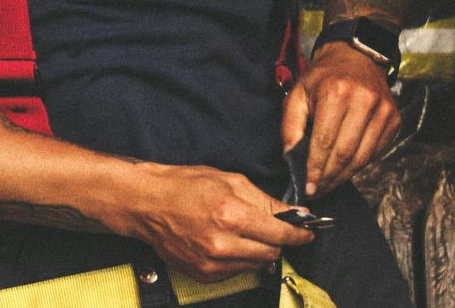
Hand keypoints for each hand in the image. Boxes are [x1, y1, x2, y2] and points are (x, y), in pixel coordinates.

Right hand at [115, 163, 316, 283]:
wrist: (146, 203)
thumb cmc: (184, 186)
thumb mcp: (229, 180)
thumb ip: (264, 200)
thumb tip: (292, 214)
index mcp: (232, 215)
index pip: (281, 234)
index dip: (299, 233)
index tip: (307, 232)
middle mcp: (223, 244)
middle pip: (272, 253)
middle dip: (277, 241)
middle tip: (270, 228)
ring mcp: (212, 263)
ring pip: (256, 265)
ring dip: (257, 250)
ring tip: (240, 231)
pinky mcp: (203, 274)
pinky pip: (236, 272)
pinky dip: (238, 259)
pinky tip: (225, 242)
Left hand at [280, 42, 399, 197]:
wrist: (356, 57)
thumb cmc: (323, 77)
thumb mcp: (298, 93)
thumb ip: (290, 126)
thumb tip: (290, 158)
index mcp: (336, 93)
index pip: (325, 141)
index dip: (316, 168)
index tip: (309, 186)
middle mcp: (363, 101)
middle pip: (345, 153)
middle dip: (329, 177)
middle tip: (318, 190)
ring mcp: (383, 110)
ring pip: (363, 157)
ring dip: (344, 176)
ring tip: (330, 184)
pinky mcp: (393, 119)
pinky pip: (376, 152)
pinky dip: (360, 165)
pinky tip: (346, 169)